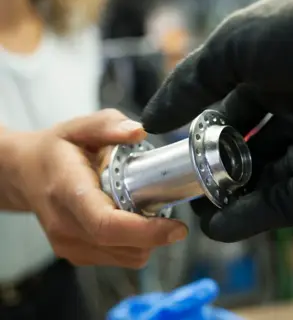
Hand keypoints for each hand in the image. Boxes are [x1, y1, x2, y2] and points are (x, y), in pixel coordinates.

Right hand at [0, 109, 187, 266]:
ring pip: (123, 257)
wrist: (25, 173)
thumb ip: (109, 125)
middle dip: (155, 236)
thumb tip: (139, 132)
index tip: (177, 228)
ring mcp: (67, 244)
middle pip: (120, 245)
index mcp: (68, 191)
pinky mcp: (74, 253)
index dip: (146, 231)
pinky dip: (133, 245)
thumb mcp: (80, 126)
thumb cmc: (56, 149)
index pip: (107, 224)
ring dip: (146, 241)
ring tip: (147, 214)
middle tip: (171, 217)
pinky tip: (132, 221)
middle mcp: (65, 225)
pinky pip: (116, 258)